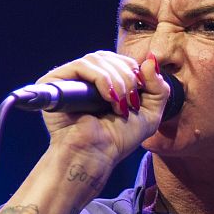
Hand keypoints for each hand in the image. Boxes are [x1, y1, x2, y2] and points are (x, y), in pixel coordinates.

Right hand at [37, 50, 168, 169]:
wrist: (96, 155)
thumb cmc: (118, 139)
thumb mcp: (151, 113)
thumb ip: (159, 87)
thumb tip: (151, 58)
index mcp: (105, 81)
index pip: (121, 60)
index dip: (134, 72)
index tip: (139, 97)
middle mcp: (85, 77)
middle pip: (110, 57)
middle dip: (128, 78)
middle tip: (131, 103)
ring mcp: (69, 78)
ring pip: (97, 59)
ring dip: (117, 81)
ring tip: (119, 106)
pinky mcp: (54, 81)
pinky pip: (82, 66)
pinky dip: (101, 79)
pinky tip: (108, 98)